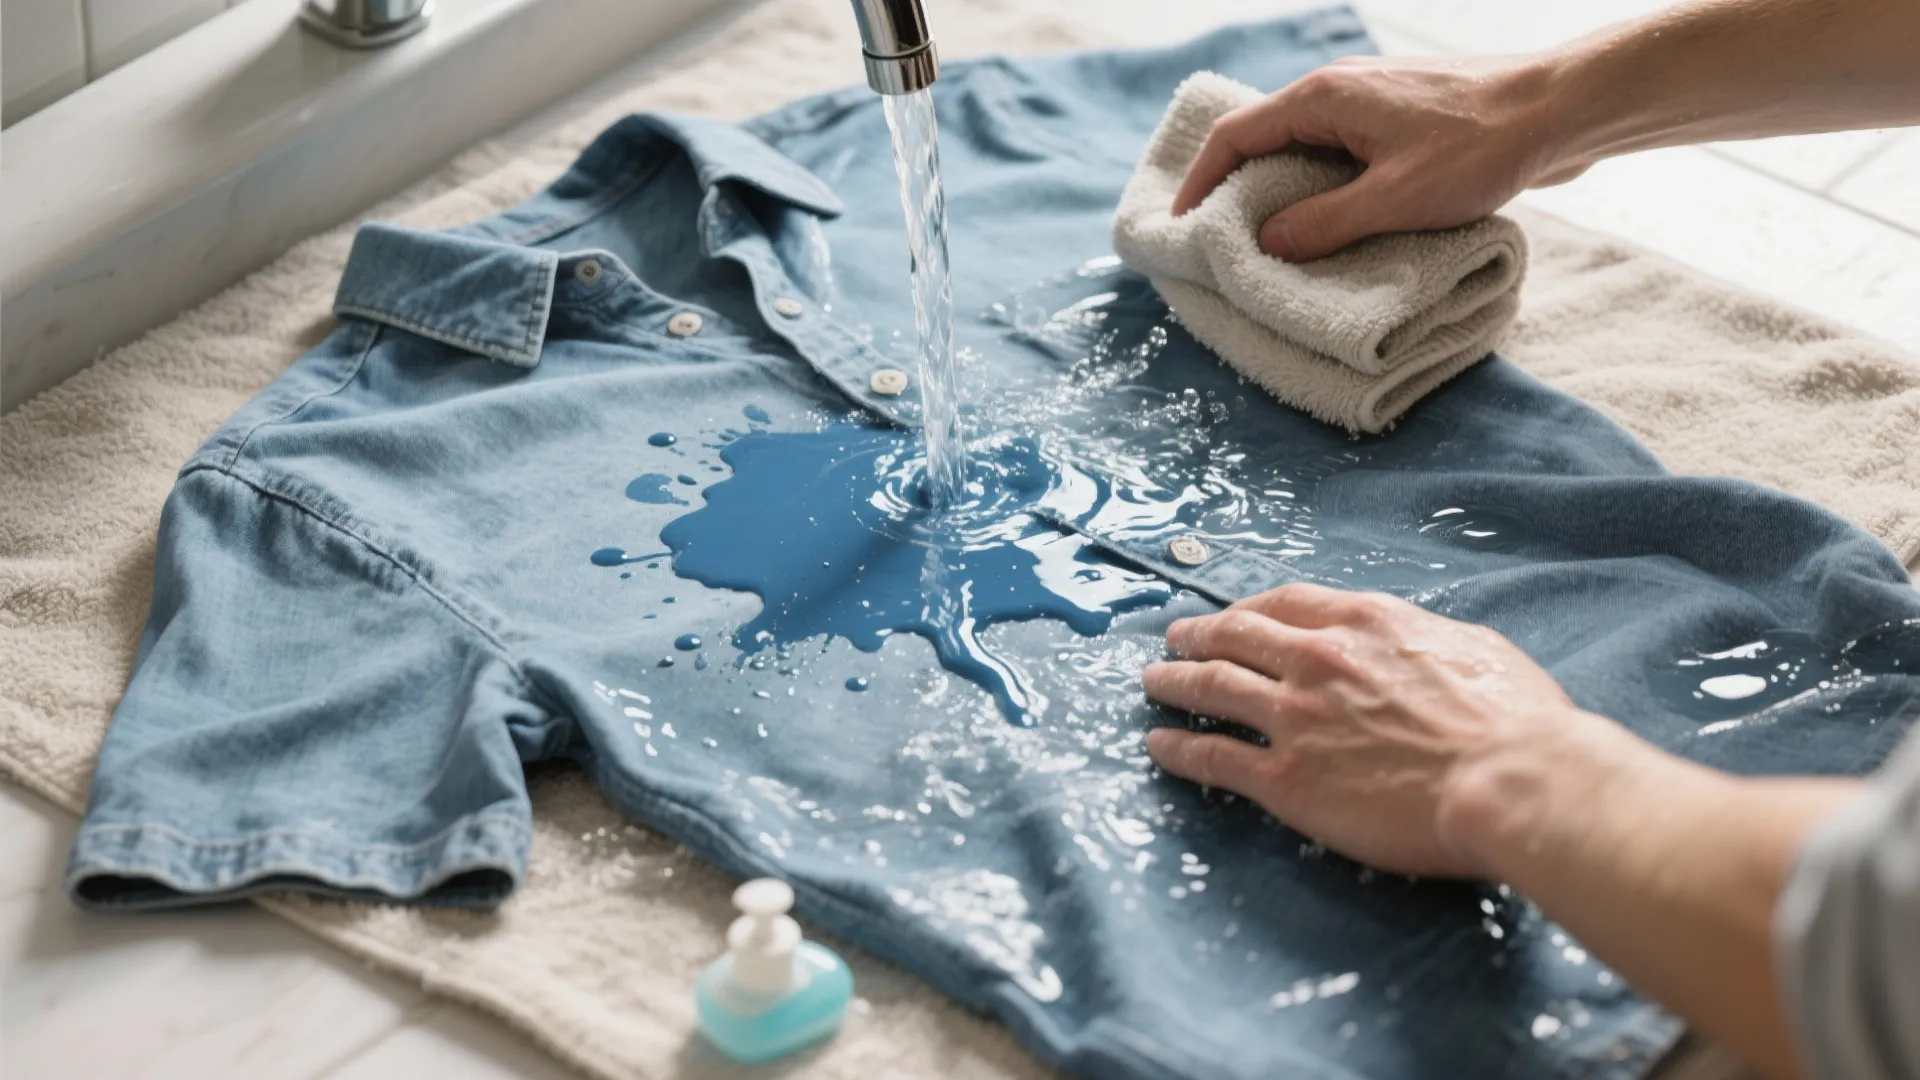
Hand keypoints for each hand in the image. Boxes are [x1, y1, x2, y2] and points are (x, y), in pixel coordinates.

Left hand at [1143, 583, 1637, 876]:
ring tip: (1153, 682)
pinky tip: (1159, 745)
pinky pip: (1213, 756)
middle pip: (1235, 636)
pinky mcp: (1285, 779)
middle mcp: (1318, 659)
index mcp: (1365, 622)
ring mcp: (1295, 718)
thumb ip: (1425, 643)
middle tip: (1174, 639)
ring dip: (1174, 681)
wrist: (1511, 781)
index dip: (1250, 608)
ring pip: (1211, 686)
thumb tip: (1418, 650)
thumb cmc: (1515, 722)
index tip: (1233, 615)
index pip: (1286, 603)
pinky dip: (1178, 747)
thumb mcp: (1473, 650)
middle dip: (1197, 635)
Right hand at [1172, 54, 1584, 260]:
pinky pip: (1341, 154)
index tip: (1181, 225)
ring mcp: (1372, 102)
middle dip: (1236, 192)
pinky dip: (1323, 189)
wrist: (1562, 109)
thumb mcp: (1393, 200)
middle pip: (1264, 140)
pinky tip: (1334, 226)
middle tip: (1219, 243)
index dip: (1200, 181)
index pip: (1235, 136)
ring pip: (1304, 149)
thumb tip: (1265, 243)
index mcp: (1324, 98)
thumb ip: (1322, 224)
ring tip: (1272, 246)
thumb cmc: (1481, 147)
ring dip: (1284, 194)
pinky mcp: (1402, 120)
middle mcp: (1340, 90)